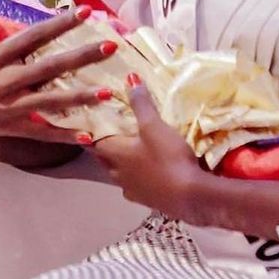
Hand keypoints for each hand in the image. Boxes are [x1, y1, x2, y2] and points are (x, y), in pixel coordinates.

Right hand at [0, 2, 115, 143]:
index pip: (31, 38)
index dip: (58, 24)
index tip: (83, 11)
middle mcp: (5, 83)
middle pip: (48, 68)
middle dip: (80, 57)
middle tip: (109, 46)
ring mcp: (10, 109)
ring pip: (50, 102)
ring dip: (80, 97)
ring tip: (107, 92)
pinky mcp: (13, 128)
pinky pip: (42, 133)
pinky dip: (65, 135)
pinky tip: (89, 134)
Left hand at [91, 80, 206, 221]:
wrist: (189, 197)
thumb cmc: (167, 157)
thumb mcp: (154, 125)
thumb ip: (140, 103)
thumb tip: (129, 77)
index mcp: (116, 154)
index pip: (95, 142)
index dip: (91, 132)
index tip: (89, 122)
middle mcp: (119, 174)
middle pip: (105, 158)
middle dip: (104, 146)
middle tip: (106, 132)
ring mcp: (133, 189)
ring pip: (118, 174)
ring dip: (119, 163)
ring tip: (126, 150)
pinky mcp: (147, 200)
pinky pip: (133, 185)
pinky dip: (135, 176)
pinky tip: (144, 172)